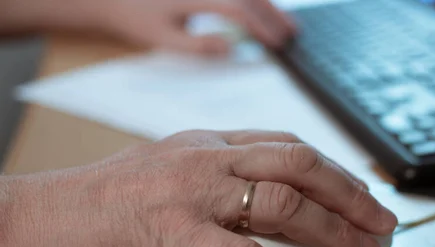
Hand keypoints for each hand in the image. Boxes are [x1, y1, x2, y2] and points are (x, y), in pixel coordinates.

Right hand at [2, 131, 396, 246]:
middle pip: (300, 165)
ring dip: (333, 231)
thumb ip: (216, 174)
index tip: (362, 192)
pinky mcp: (173, 233)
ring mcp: (192, 193)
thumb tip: (261, 194)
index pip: (288, 145)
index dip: (334, 168)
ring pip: (283, 204)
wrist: (42, 215)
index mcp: (208, 143)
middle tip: (384, 222)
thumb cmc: (104, 198)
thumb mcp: (168, 168)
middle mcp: (207, 159)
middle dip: (351, 194)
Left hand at [105, 0, 295, 53]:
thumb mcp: (164, 38)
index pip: (238, 9)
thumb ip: (199, 45)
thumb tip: (233, 47)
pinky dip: (251, 1)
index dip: (261, 27)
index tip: (276, 45)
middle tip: (292, 34)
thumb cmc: (134, 16)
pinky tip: (262, 9)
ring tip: (286, 22)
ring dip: (267, 4)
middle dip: (273, 13)